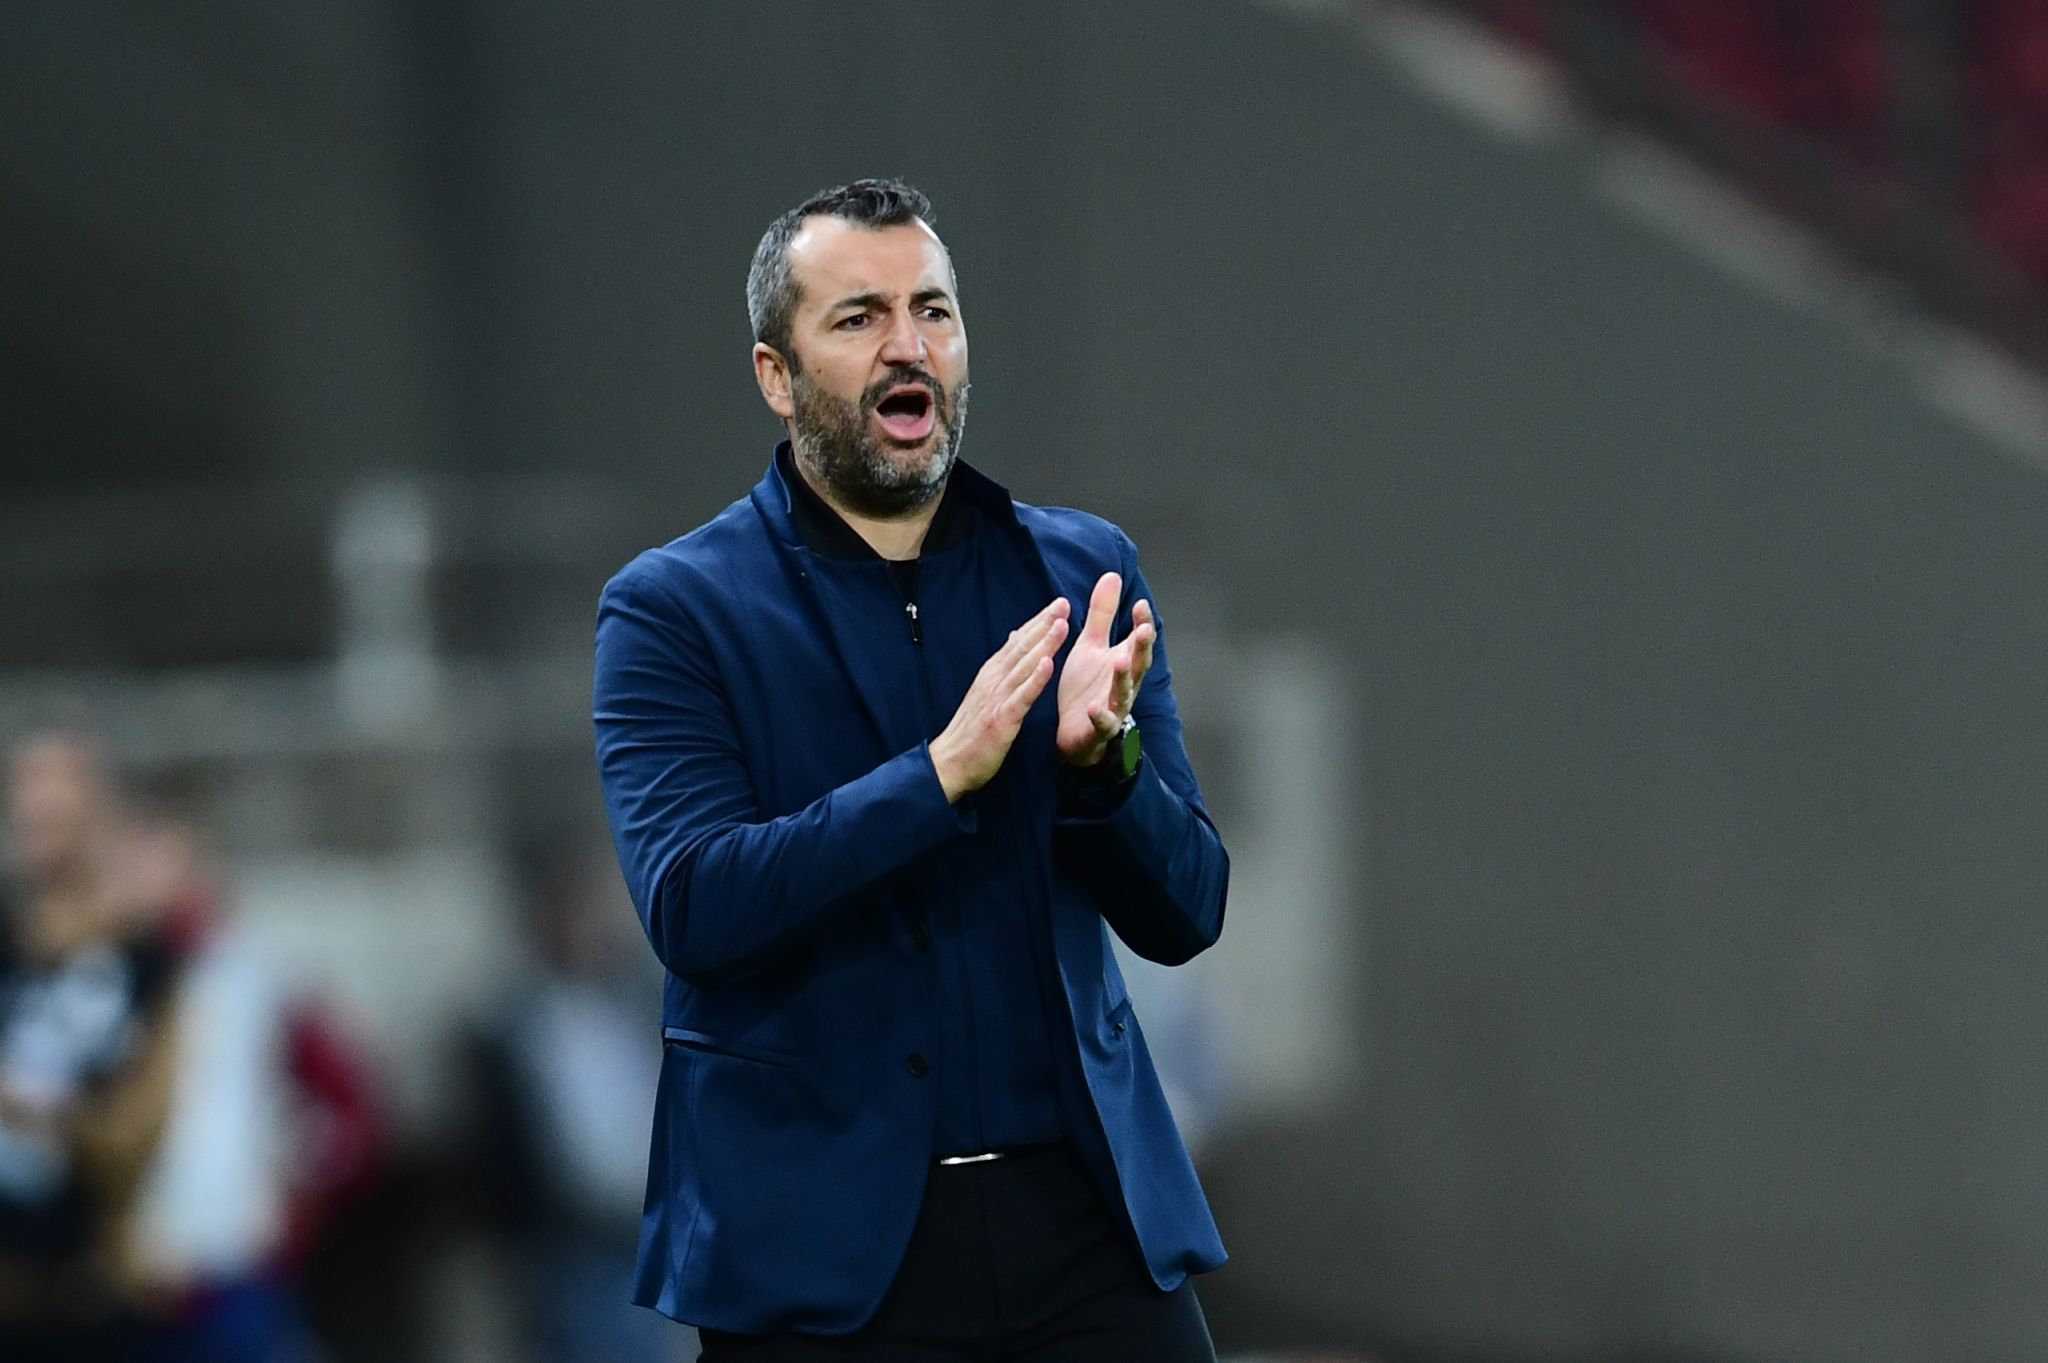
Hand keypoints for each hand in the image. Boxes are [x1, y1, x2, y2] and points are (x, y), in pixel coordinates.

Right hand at [929, 597, 1070, 801]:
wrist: (950, 762)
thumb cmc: (970, 730)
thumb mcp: (985, 691)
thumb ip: (1002, 665)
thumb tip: (1015, 636)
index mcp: (991, 673)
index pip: (1017, 642)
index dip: (1037, 622)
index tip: (1056, 604)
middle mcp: (993, 680)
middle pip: (1022, 647)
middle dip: (1044, 624)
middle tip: (1063, 603)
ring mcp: (997, 698)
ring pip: (1024, 666)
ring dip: (1043, 644)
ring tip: (1061, 624)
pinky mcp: (1002, 719)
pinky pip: (1022, 696)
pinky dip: (1036, 679)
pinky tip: (1049, 664)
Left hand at [1056, 572, 1154, 765]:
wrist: (1074, 731)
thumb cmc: (1086, 687)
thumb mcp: (1091, 645)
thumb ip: (1102, 614)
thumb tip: (1112, 576)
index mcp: (1123, 662)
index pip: (1137, 641)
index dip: (1142, 624)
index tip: (1140, 604)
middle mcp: (1124, 685)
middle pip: (1137, 665)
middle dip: (1141, 648)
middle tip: (1142, 630)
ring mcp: (1113, 708)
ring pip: (1123, 692)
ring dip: (1123, 677)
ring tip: (1120, 660)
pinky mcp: (1098, 729)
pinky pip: (1103, 724)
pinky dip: (1101, 716)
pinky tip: (1095, 708)